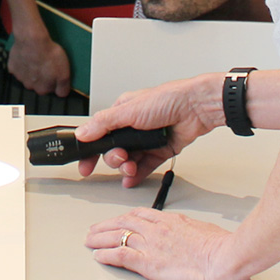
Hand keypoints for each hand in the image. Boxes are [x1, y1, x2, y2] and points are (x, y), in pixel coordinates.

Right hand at [6, 28, 70, 96]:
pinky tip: (27, 55)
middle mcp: (29, 86)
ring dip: (31, 70)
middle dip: (41, 76)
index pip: (50, 89)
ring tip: (37, 58)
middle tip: (46, 63)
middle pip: (37, 83)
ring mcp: (19, 76)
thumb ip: (63, 88)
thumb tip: (61, 94)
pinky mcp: (12, 66)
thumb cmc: (50, 56)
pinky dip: (22, 63)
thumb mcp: (64, 74)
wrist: (32, 40)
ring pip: (27, 76)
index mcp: (42, 89)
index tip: (55, 70)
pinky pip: (18, 67)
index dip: (54, 80)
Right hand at [75, 74, 221, 184]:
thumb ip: (103, 124)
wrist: (196, 108)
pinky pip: (145, 166)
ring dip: (126, 167)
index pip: (99, 134)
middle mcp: (132, 127)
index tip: (85, 166)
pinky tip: (131, 180)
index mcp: (121, 113)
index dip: (90, 151)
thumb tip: (83, 133)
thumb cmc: (166, 99)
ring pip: (129, 160)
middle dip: (113, 159)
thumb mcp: (128, 110)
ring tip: (130, 167)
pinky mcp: (160, 150)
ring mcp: (146, 140)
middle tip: (120, 158)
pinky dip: (138, 174)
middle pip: (113, 150)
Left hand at [85, 208, 241, 279]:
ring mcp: (150, 245)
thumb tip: (188, 232)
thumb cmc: (221, 246)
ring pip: (117, 237)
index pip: (138, 214)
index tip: (116, 221)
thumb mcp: (202, 229)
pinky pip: (121, 256)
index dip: (123, 218)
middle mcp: (156, 229)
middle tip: (94, 230)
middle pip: (123, 222)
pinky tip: (98, 256)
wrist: (224, 258)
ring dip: (99, 239)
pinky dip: (107, 255)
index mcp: (169, 220)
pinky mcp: (149, 263)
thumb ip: (189, 229)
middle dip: (105, 226)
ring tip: (89, 241)